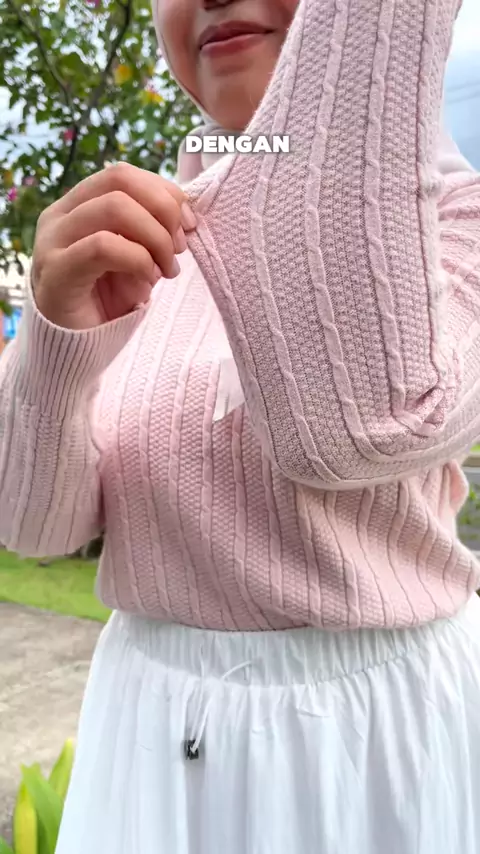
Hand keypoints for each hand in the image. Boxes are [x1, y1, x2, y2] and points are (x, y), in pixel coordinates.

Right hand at [31, 162, 195, 329]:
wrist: (75, 349)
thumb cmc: (106, 301)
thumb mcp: (137, 259)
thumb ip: (153, 233)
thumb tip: (186, 216)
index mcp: (79, 206)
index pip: (123, 175)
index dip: (164, 192)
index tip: (189, 223)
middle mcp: (61, 216)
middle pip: (119, 181)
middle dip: (163, 211)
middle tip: (180, 249)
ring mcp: (54, 240)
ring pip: (114, 208)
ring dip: (155, 237)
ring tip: (167, 269)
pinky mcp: (56, 271)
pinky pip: (103, 247)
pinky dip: (137, 259)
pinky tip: (148, 281)